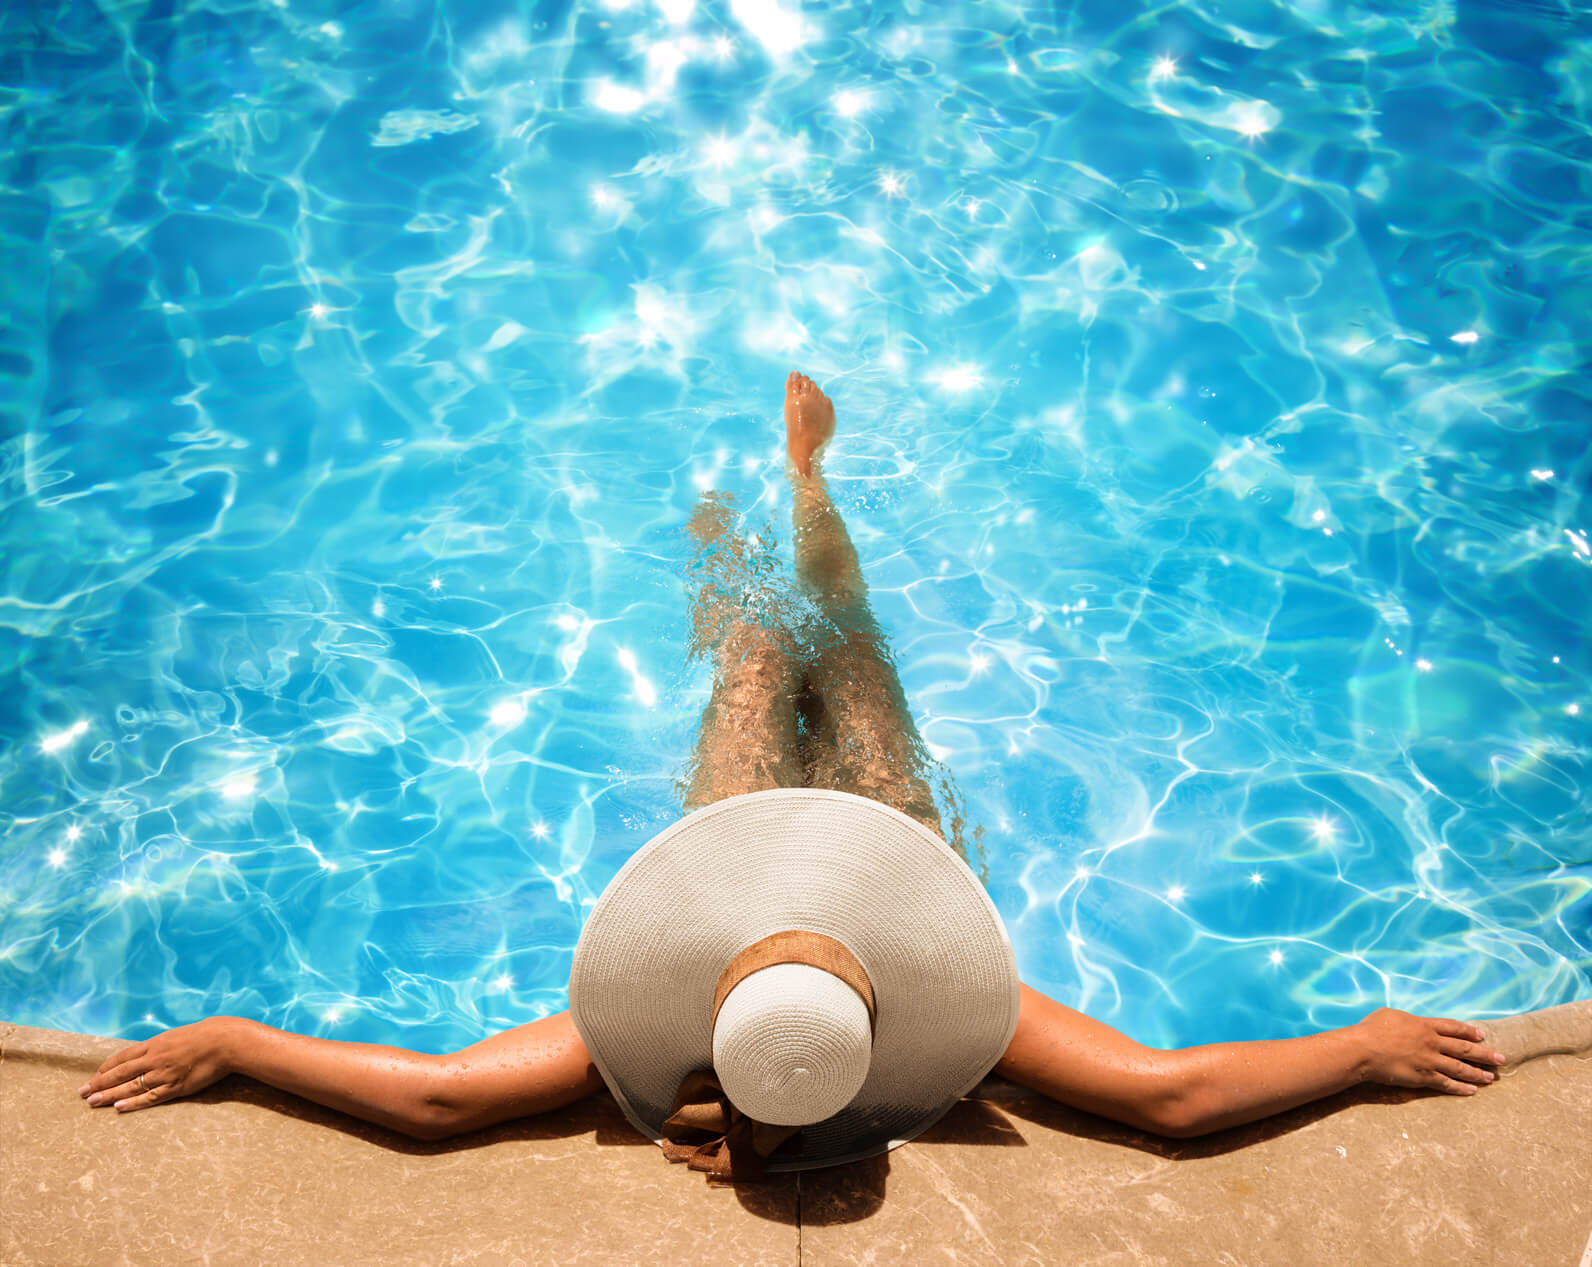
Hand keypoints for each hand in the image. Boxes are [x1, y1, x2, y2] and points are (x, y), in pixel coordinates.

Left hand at [78, 1017, 238, 1112]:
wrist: (225, 1041)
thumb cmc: (206, 1035)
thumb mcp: (178, 1035)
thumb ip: (163, 1045)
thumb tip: (152, 1051)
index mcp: (155, 1044)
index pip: (123, 1057)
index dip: (107, 1067)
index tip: (94, 1075)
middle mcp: (154, 1059)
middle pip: (120, 1073)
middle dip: (99, 1083)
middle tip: (82, 1092)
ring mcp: (164, 1074)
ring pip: (130, 1087)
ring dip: (109, 1095)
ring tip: (92, 1102)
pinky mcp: (175, 1087)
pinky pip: (150, 1098)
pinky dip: (133, 1103)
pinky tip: (119, 1108)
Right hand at [1353, 1006, 1505, 1094]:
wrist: (1364, 1049)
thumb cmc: (1372, 1029)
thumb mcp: (1390, 1015)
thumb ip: (1407, 1020)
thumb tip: (1411, 1024)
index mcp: (1424, 1025)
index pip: (1453, 1028)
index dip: (1469, 1032)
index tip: (1481, 1036)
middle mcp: (1432, 1042)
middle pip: (1464, 1049)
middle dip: (1484, 1054)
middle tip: (1501, 1059)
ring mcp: (1430, 1061)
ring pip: (1460, 1068)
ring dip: (1478, 1073)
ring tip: (1491, 1077)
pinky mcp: (1423, 1078)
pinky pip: (1447, 1084)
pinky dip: (1461, 1088)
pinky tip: (1472, 1091)